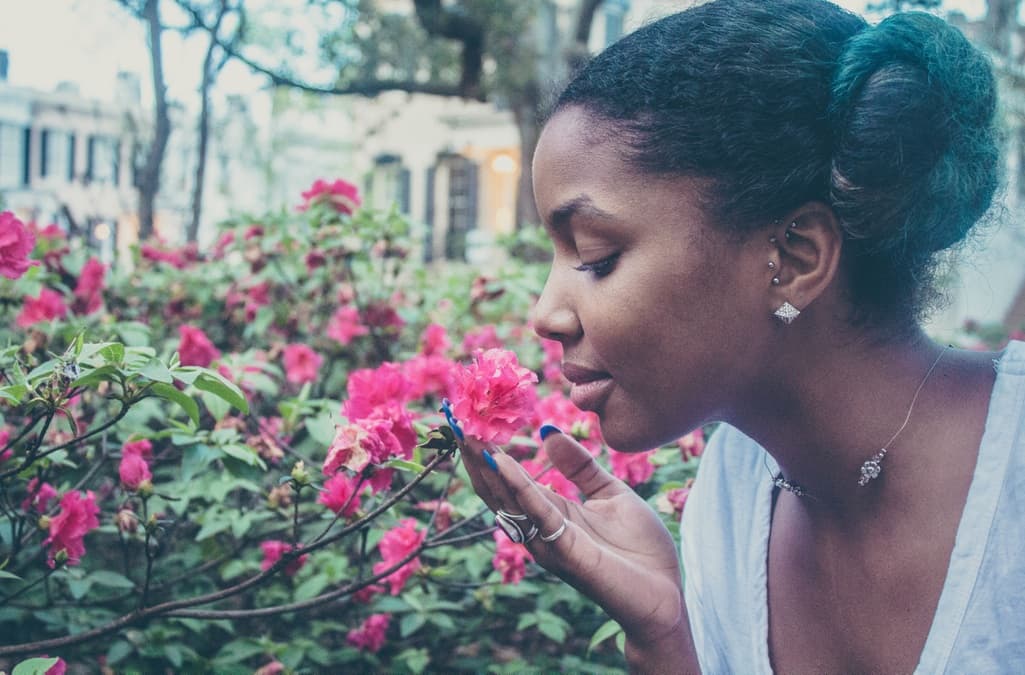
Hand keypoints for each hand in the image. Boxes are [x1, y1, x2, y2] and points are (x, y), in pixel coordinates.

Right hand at [462, 429, 698, 671]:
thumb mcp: (610, 492)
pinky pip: (536, 512)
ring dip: (485, 466)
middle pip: (496, 488)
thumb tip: (547, 432)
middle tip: (455, 419)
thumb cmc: (640, 550)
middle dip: (475, 455)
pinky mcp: (564, 551)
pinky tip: (501, 461)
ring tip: (466, 433)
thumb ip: (579, 465)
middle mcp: (539, 528)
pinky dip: (517, 485)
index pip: (508, 480)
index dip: (487, 451)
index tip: (469, 421)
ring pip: (507, 499)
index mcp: (551, 513)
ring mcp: (547, 541)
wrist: (665, 595)